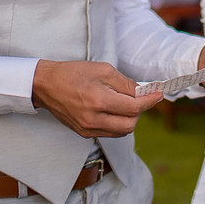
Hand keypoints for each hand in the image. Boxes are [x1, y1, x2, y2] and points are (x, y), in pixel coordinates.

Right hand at [32, 60, 162, 137]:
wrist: (46, 85)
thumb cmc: (73, 73)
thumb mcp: (102, 70)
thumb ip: (126, 83)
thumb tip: (145, 92)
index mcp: (98, 101)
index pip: (134, 107)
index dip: (150, 100)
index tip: (158, 93)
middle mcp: (93, 119)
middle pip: (130, 124)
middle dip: (140, 111)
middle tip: (140, 97)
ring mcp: (88, 129)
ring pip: (122, 131)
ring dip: (130, 118)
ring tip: (126, 103)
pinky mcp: (84, 133)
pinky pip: (110, 132)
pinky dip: (118, 123)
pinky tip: (114, 110)